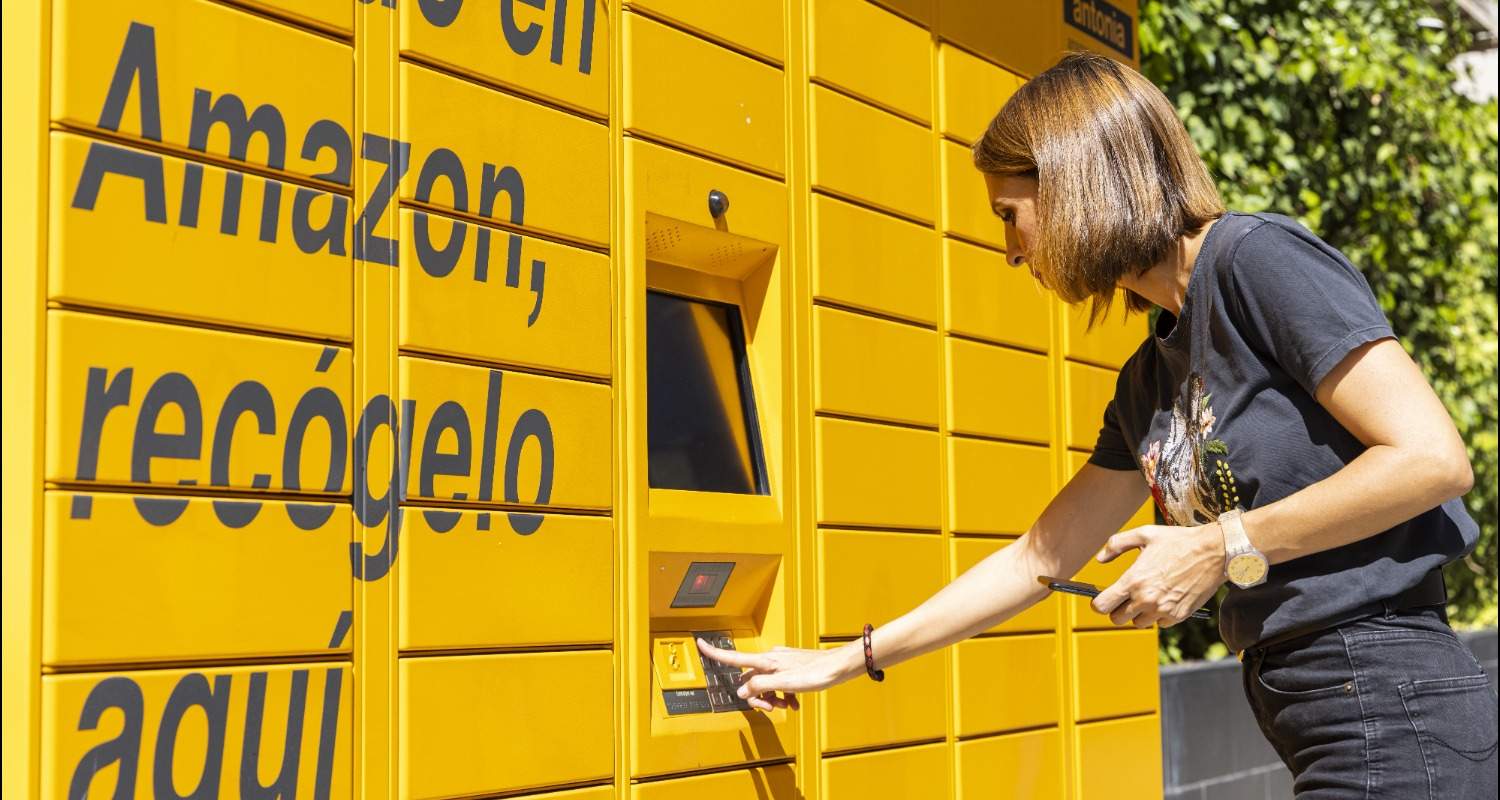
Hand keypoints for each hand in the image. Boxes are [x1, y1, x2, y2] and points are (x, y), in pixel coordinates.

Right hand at [695, 639, 860, 711]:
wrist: (840, 666)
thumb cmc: (817, 672)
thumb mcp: (785, 684)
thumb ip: (760, 686)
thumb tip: (741, 691)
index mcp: (766, 661)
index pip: (733, 657)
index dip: (714, 652)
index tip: (699, 643)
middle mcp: (770, 659)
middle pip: (749, 679)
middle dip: (756, 697)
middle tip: (771, 708)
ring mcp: (781, 664)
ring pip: (765, 684)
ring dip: (771, 699)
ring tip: (786, 706)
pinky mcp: (790, 669)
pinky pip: (778, 685)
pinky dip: (782, 695)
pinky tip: (793, 703)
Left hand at [1091, 523, 1224, 627]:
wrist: (1213, 552)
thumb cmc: (1178, 541)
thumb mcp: (1144, 534)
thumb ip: (1117, 544)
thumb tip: (1100, 559)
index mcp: (1134, 580)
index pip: (1102, 606)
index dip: (1098, 603)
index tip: (1101, 598)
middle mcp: (1146, 599)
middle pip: (1116, 619)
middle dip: (1117, 609)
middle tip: (1125, 597)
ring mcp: (1162, 610)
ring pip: (1138, 623)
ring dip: (1138, 613)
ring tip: (1148, 595)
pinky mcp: (1178, 616)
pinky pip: (1159, 623)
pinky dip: (1158, 615)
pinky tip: (1164, 598)